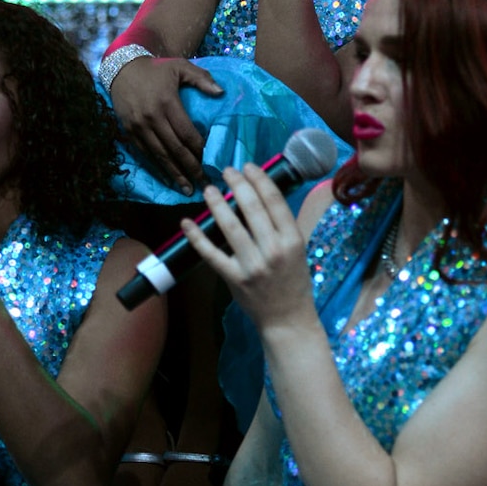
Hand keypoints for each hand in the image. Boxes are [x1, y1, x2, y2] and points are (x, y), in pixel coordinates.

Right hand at [111, 54, 221, 195]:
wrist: (122, 69)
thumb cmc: (156, 69)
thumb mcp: (180, 67)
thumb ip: (202, 78)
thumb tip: (221, 92)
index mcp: (167, 102)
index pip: (187, 133)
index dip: (199, 149)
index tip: (212, 162)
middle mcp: (152, 118)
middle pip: (175, 149)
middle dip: (191, 168)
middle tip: (205, 184)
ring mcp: (138, 127)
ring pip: (160, 155)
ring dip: (175, 174)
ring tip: (188, 189)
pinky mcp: (129, 132)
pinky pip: (145, 155)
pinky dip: (157, 168)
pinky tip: (168, 179)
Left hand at [181, 164, 314, 335]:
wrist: (288, 319)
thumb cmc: (294, 281)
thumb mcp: (299, 249)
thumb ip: (282, 226)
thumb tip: (261, 195)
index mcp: (292, 239)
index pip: (274, 201)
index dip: (259, 179)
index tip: (248, 166)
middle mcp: (273, 249)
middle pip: (252, 208)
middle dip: (238, 184)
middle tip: (227, 171)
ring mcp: (251, 265)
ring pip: (230, 227)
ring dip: (217, 204)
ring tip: (209, 189)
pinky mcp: (234, 278)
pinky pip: (211, 254)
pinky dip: (197, 237)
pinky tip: (187, 222)